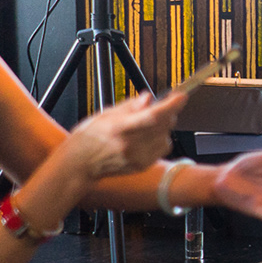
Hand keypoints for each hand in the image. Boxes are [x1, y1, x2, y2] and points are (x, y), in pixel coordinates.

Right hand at [60, 92, 186, 185]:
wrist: (80, 163)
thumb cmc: (89, 137)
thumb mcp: (106, 114)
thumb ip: (131, 106)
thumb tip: (149, 98)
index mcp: (120, 129)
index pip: (152, 116)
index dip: (170, 106)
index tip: (181, 96)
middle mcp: (130, 145)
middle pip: (163, 125)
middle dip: (168, 112)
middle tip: (162, 105)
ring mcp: (138, 158)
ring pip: (166, 136)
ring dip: (164, 126)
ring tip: (146, 124)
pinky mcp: (143, 166)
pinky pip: (163, 148)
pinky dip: (160, 138)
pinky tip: (147, 136)